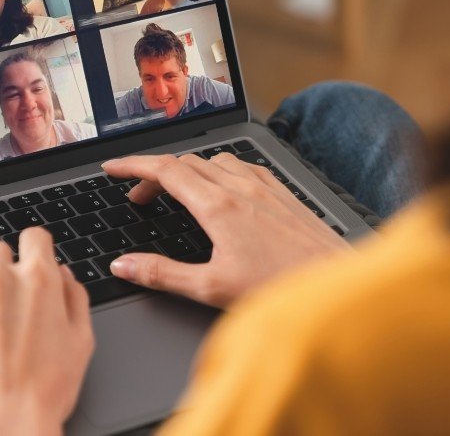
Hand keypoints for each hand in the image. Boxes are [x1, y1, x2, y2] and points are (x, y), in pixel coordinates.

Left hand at [0, 227, 94, 435]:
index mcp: (38, 280)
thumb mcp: (81, 341)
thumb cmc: (45, 391)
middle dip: (3, 263)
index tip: (30, 257)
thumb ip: (75, 297)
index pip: (34, 236)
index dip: (35, 247)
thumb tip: (63, 274)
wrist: (7, 425)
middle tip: (3, 288)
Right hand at [103, 153, 350, 307]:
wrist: (338, 286)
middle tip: (138, 197)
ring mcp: (264, 186)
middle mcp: (240, 187)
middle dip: (154, 174)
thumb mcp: (211, 289)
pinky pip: (241, 166)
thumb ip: (162, 274)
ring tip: (176, 194)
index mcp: (218, 206)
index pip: (164, 170)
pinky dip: (218, 170)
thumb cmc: (281, 289)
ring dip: (187, 170)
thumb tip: (125, 265)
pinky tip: (223, 190)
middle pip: (184, 162)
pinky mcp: (282, 192)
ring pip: (213, 160)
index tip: (111, 168)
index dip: (132, 165)